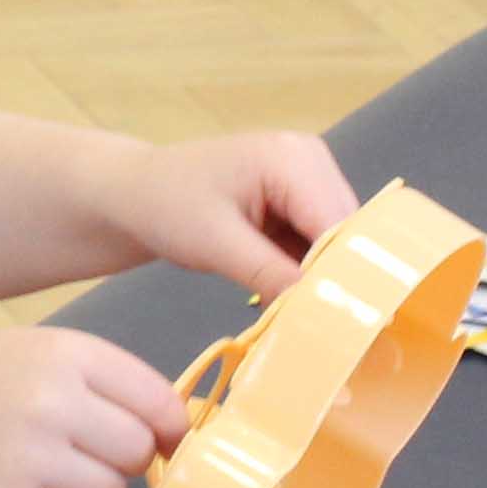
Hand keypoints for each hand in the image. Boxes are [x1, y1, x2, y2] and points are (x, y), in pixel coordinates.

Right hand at [0, 325, 186, 487]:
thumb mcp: (39, 351)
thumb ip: (108, 381)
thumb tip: (179, 433)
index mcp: (66, 354)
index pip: (159, 403)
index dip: (168, 429)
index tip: (161, 439)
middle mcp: (50, 401)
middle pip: (138, 452)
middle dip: (121, 458)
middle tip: (81, 449)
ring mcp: (28, 458)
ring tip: (44, 467)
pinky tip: (20, 487)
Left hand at [96, 131, 357, 296]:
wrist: (137, 193)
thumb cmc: (167, 208)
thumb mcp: (217, 245)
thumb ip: (271, 275)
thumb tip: (322, 310)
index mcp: (293, 159)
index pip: (340, 223)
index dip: (347, 272)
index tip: (349, 322)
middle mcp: (311, 160)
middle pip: (348, 231)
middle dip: (338, 277)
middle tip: (330, 328)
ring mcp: (307, 177)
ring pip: (338, 240)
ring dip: (324, 277)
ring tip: (312, 318)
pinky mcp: (299, 198)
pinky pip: (319, 241)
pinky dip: (309, 271)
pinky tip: (295, 299)